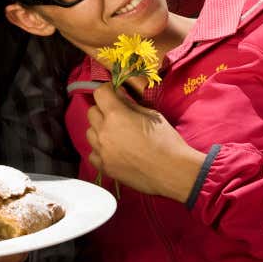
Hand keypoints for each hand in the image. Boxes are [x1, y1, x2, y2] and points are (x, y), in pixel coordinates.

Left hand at [87, 83, 204, 202]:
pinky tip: (114, 151)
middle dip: (103, 109)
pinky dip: (100, 150)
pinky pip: (93, 153)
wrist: (172, 171)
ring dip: (100, 129)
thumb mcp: (152, 114)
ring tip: (116, 134)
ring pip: (90, 132)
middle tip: (118, 114)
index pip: (99, 93)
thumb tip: (119, 95)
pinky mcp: (104, 167)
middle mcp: (104, 132)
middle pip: (92, 112)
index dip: (107, 90)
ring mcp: (102, 151)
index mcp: (116, 115)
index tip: (114, 93)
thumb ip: (130, 104)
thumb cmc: (166, 141)